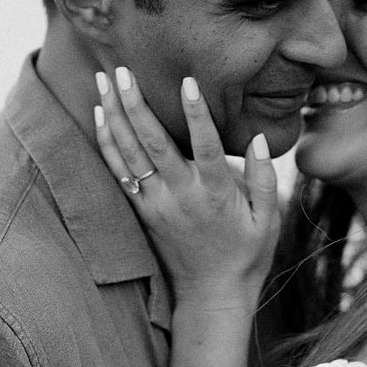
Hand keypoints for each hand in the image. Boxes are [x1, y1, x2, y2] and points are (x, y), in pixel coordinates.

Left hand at [92, 67, 281, 305]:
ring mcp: (156, 204)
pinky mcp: (141, 212)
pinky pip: (118, 172)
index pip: (205, 146)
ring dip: (114, 115)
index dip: (196, 113)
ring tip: (105, 80)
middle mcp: (181, 196)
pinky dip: (107, 143)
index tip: (187, 81)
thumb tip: (259, 138)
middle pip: (153, 144)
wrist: (211, 297)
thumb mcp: (267, 221)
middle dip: (136, 104)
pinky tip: (100, 116)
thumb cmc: (246, 256)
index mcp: (215, 195)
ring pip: (129, 154)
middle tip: (124, 70)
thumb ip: (263, 178)